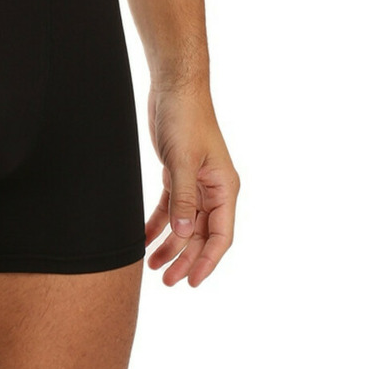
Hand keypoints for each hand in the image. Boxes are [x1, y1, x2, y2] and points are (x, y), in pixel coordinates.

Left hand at [144, 81, 238, 287]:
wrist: (174, 86)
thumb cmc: (185, 118)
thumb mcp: (182, 160)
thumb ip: (183, 199)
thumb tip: (182, 235)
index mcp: (224, 188)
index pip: (221, 236)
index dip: (207, 261)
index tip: (191, 281)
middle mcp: (214, 189)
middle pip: (201, 234)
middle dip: (184, 258)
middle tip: (166, 281)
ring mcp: (196, 183)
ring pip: (184, 224)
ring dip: (170, 245)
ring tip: (152, 265)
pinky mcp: (177, 174)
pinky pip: (170, 207)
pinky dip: (158, 224)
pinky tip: (144, 238)